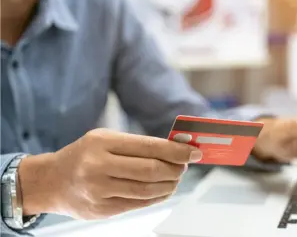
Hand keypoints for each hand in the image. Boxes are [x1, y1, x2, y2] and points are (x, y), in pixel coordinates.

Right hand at [18, 128, 202, 218]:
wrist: (50, 181)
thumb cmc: (84, 155)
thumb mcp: (106, 139)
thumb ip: (138, 144)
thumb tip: (176, 150)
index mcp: (101, 143)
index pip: (149, 147)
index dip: (176, 151)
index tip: (194, 153)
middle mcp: (98, 167)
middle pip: (151, 171)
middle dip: (176, 169)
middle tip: (185, 165)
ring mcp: (98, 191)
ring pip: (147, 190)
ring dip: (170, 184)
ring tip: (176, 177)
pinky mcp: (101, 210)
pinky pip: (138, 204)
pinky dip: (157, 197)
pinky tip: (164, 189)